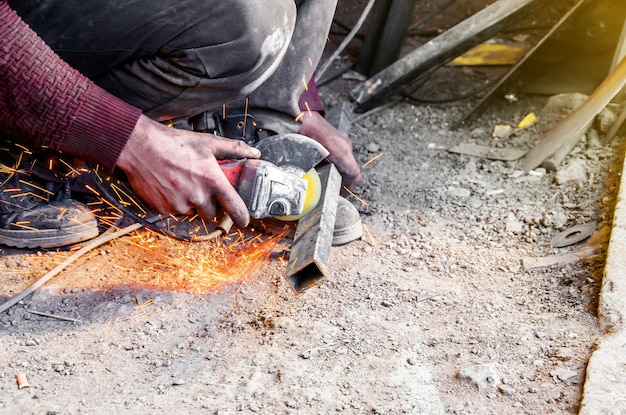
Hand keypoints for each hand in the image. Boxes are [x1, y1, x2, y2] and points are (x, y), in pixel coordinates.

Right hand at [116, 115, 260, 227]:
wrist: (140, 147)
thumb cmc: (174, 143)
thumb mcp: (207, 142)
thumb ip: (234, 149)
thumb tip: (254, 153)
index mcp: (212, 181)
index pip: (235, 208)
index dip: (241, 217)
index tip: (243, 221)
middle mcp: (198, 196)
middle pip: (211, 214)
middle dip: (209, 205)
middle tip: (202, 189)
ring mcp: (180, 205)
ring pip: (192, 212)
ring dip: (191, 203)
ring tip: (182, 182)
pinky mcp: (164, 209)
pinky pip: (175, 211)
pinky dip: (174, 202)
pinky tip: (170, 186)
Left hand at [298, 111, 360, 190]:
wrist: (302, 116)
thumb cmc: (304, 132)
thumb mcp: (308, 154)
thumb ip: (313, 170)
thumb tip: (311, 184)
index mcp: (340, 151)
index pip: (354, 173)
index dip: (350, 187)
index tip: (342, 193)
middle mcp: (345, 146)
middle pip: (352, 169)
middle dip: (345, 182)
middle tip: (336, 190)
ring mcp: (343, 141)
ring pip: (348, 162)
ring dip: (342, 173)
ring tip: (331, 180)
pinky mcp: (340, 139)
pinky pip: (344, 155)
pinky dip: (340, 164)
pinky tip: (329, 168)